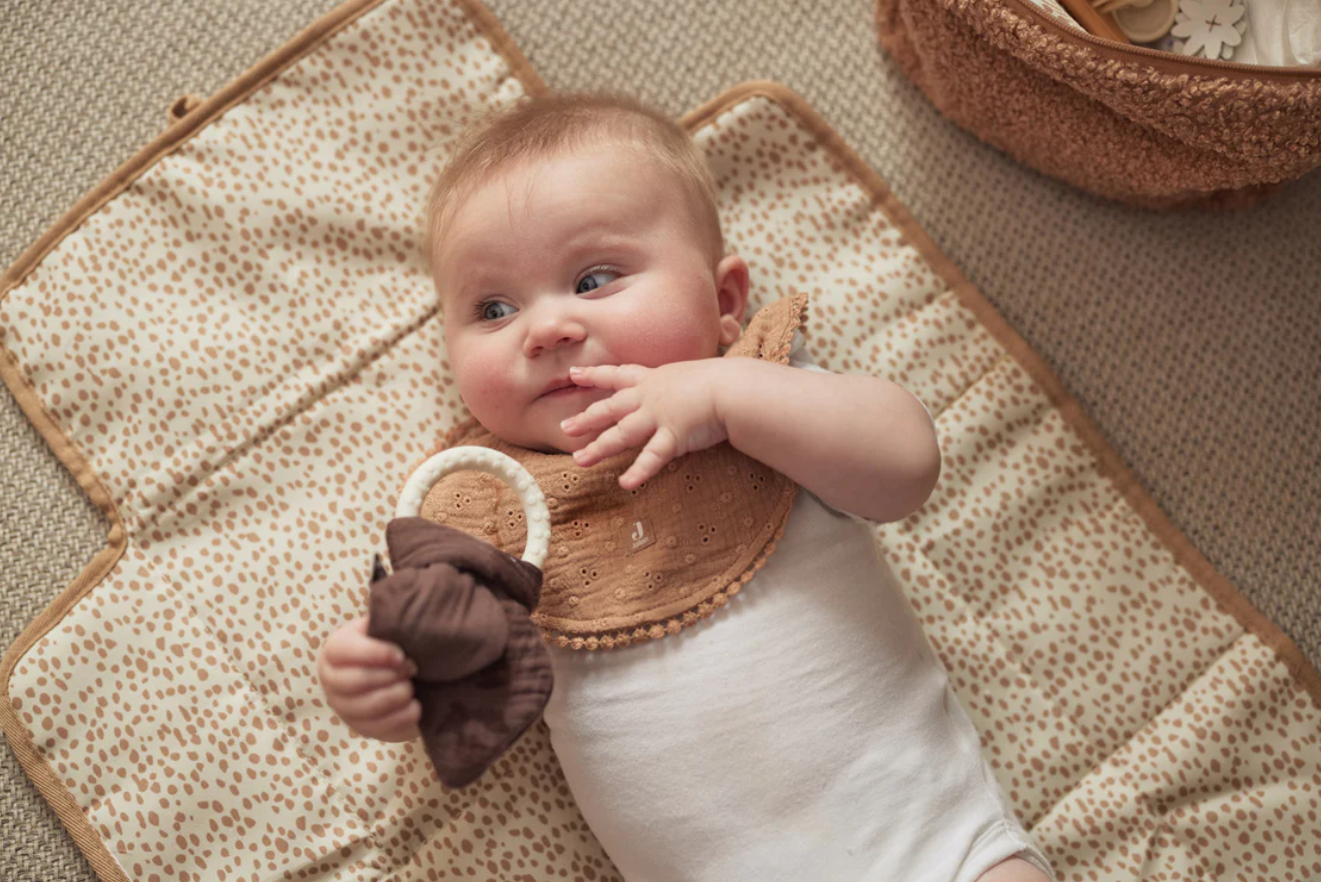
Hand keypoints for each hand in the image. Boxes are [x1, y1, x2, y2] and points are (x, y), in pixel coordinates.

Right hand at [317, 615, 421, 742]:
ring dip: (394, 697)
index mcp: (335, 650)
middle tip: (411, 670)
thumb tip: (401, 619)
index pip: (342, 651)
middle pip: (352, 682)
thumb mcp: (390, 627)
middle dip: (387, 677)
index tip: (401, 655)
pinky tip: (416, 707)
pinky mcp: (361, 727)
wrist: (405, 671)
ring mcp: (344, 707)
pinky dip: (400, 718)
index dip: (373, 654)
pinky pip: (377, 729)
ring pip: (364, 708)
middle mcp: (331, 679)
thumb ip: (390, 621)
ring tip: (411, 687)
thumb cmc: (395, 644)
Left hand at [560, 360, 731, 489]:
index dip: (594, 375)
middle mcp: (650, 397)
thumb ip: (681, 384)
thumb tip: (683, 389)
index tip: (573, 375)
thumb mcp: (693, 375)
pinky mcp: (673, 437)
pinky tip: (625, 483)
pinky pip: (651, 457)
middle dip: (586, 419)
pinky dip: (639, 471)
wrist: (734, 387)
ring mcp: (659, 417)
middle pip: (610, 408)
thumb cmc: (723, 379)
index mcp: (655, 380)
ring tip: (579, 461)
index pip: (618, 375)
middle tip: (565, 427)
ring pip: (621, 434)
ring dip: (599, 448)